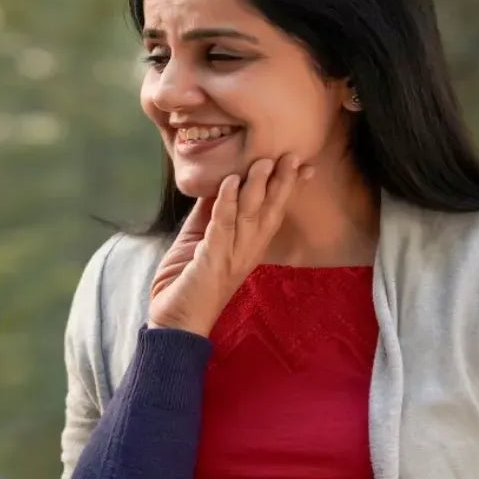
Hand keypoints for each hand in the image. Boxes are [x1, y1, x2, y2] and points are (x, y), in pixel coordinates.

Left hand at [147, 155, 307, 334]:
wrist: (174, 323)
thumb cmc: (187, 282)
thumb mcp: (201, 240)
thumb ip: (213, 214)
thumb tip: (220, 184)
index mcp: (249, 248)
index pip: (273, 212)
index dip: (288, 189)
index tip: (304, 166)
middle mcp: (247, 251)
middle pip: (270, 211)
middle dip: (282, 183)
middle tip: (292, 155)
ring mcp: (232, 257)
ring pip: (250, 215)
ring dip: (257, 187)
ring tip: (263, 161)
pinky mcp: (212, 260)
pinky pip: (221, 226)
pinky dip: (226, 203)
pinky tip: (229, 182)